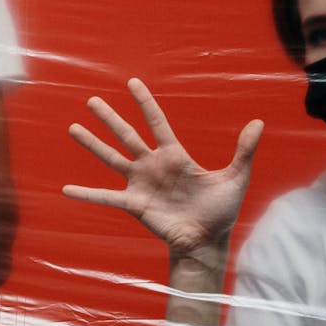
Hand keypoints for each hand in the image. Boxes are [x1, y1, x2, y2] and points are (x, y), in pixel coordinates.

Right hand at [63, 78, 262, 254]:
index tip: (132, 83)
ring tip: (73, 128)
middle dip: (109, 118)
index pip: (157, 122)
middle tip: (92, 100)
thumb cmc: (220, 211)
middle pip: (127, 135)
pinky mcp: (134, 205)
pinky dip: (86, 193)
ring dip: (93, 144)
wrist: (206, 242)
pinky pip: (105, 197)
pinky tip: (66, 189)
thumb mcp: (235, 178)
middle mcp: (153, 165)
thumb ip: (244, 151)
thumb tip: (259, 122)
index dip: (145, 102)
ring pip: (112, 158)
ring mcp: (140, 184)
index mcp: (175, 155)